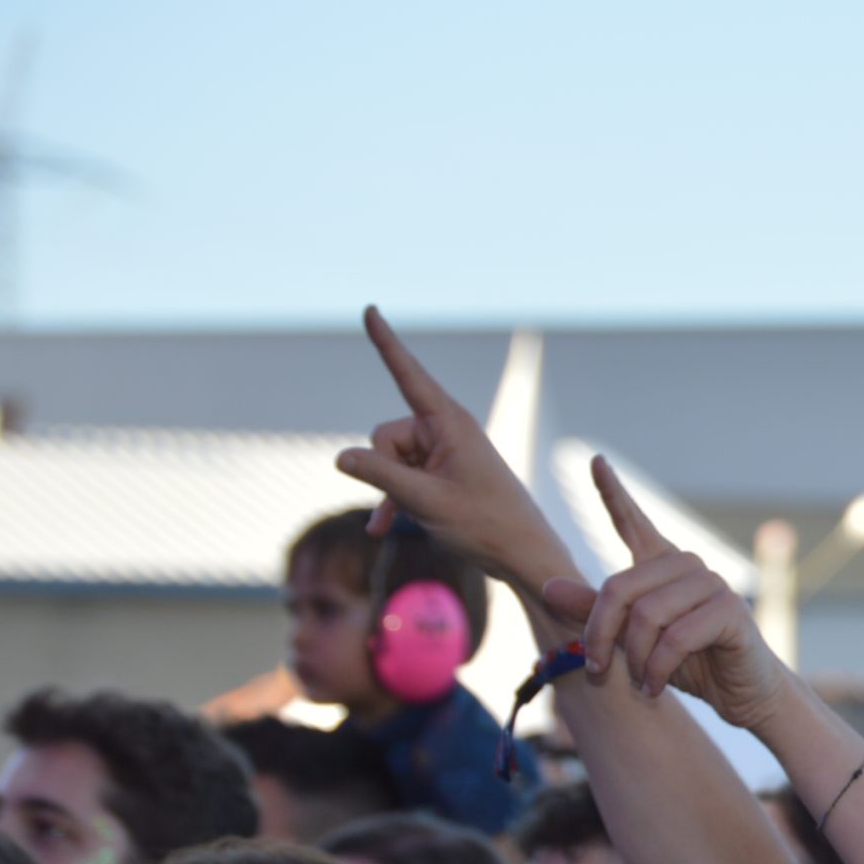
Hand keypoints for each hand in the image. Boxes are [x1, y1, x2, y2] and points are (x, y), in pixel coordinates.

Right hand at [333, 307, 566, 585]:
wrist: (523, 555)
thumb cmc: (485, 525)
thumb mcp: (425, 501)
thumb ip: (379, 475)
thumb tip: (340, 457)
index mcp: (450, 422)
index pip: (408, 375)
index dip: (386, 342)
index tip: (370, 308)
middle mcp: (446, 429)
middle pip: (385, 435)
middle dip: (385, 468)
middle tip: (420, 498)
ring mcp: (443, 451)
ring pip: (389, 459)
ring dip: (390, 489)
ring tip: (415, 517)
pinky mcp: (441, 471)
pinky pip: (400, 477)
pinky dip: (393, 501)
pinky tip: (381, 530)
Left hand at [539, 454, 792, 728]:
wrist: (743, 693)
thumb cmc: (690, 663)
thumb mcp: (634, 639)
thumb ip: (596, 612)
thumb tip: (547, 585)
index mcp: (663, 566)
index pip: (633, 522)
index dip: (612, 492)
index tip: (594, 460)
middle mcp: (687, 566)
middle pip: (619, 588)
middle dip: (600, 634)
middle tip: (597, 670)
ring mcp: (712, 585)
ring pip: (646, 615)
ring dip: (634, 659)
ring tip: (638, 684)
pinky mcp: (729, 611)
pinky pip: (675, 638)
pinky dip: (657, 669)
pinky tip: (655, 687)